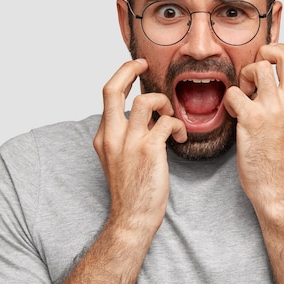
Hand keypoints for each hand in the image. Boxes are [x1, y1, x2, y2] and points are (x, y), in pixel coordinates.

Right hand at [93, 59, 186, 233]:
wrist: (132, 218)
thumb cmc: (131, 190)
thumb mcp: (119, 157)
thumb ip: (128, 134)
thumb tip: (148, 115)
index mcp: (103, 136)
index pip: (107, 95)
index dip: (122, 76)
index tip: (136, 68)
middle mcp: (111, 136)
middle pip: (111, 88)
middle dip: (128, 69)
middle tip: (144, 65)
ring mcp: (129, 142)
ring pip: (143, 101)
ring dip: (162, 102)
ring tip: (170, 115)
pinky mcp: (148, 151)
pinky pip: (167, 122)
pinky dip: (178, 125)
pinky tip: (180, 136)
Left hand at [223, 44, 283, 209]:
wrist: (276, 186)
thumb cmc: (282, 157)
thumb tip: (275, 79)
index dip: (283, 52)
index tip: (270, 61)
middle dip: (265, 52)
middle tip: (254, 70)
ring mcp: (273, 110)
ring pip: (258, 67)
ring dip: (245, 75)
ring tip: (244, 93)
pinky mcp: (252, 119)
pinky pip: (234, 92)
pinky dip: (229, 99)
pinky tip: (233, 112)